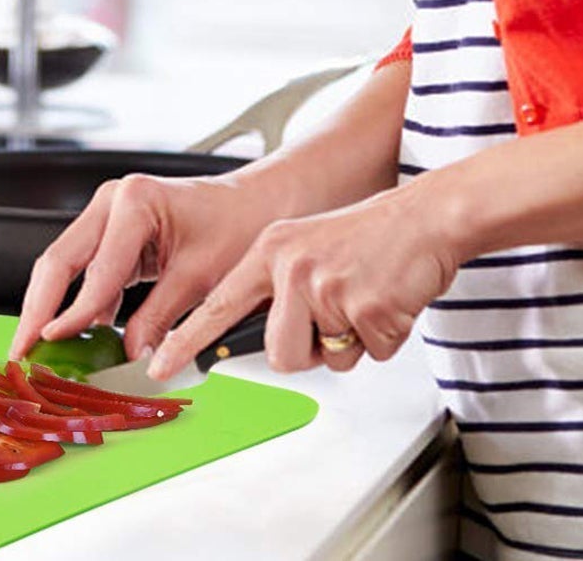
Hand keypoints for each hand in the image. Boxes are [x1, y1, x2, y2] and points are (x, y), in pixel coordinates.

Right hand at [8, 170, 282, 362]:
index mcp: (134, 201)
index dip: (71, 314)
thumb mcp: (202, 279)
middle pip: (59, 260)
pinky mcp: (112, 231)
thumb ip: (161, 319)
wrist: (253, 205)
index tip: (49, 347)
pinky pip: (83, 269)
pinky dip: (78, 303)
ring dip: (51, 307)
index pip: (94, 271)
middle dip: (37, 309)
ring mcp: (108, 213)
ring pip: (64, 264)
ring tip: (39, 353)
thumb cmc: (235, 227)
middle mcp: (112, 200)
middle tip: (20, 352)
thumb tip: (130, 358)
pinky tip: (75, 336)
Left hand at [146, 183, 460, 380]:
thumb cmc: (370, 238)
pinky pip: (368, 354)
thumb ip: (280, 288)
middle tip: (334, 315)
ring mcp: (328, 286)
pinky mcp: (366, 307)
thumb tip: (268, 339)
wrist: (424, 217)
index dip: (186, 340)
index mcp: (272, 250)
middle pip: (279, 352)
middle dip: (308, 350)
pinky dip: (383, 338)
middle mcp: (292, 266)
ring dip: (345, 346)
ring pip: (322, 359)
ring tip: (361, 302)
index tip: (158, 366)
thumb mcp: (306, 248)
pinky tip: (388, 301)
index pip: (219, 303)